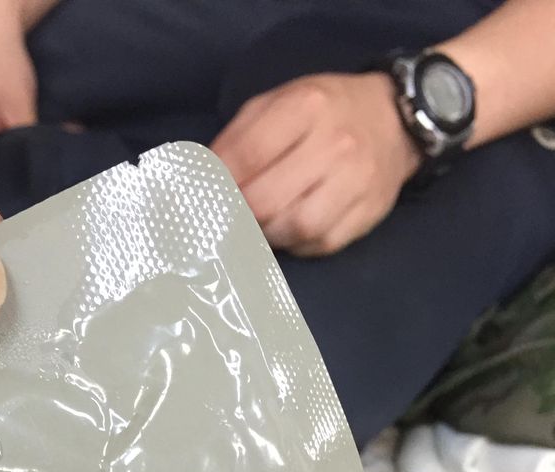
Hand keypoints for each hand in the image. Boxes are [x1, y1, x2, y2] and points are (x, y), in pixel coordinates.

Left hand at [212, 72, 420, 256]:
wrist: (394, 120)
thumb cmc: (324, 113)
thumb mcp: (277, 105)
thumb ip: (236, 140)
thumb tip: (199, 182)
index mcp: (306, 107)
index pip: (245, 157)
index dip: (216, 185)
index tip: (204, 197)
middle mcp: (335, 144)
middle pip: (264, 201)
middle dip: (237, 214)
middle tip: (230, 215)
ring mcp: (354, 182)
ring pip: (291, 228)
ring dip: (266, 233)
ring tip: (262, 221)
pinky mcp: (366, 214)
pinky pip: (317, 245)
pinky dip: (295, 244)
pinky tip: (290, 229)